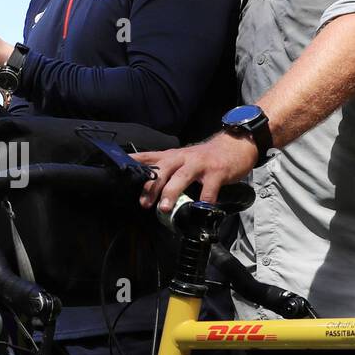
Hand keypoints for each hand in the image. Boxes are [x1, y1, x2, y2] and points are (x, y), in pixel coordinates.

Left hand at [134, 133, 258, 211]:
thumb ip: (167, 171)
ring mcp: (200, 164)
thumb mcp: (182, 159)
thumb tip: (148, 191)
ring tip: (164, 208)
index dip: (133, 162)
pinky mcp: (217, 171)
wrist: (236, 145)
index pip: (148, 156)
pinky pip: (209, 189)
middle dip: (152, 186)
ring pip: (182, 176)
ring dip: (171, 192)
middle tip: (144, 203)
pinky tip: (200, 209)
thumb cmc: (206, 157)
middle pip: (163, 168)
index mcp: (172, 156)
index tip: (118, 169)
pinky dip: (204, 200)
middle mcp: (183, 158)